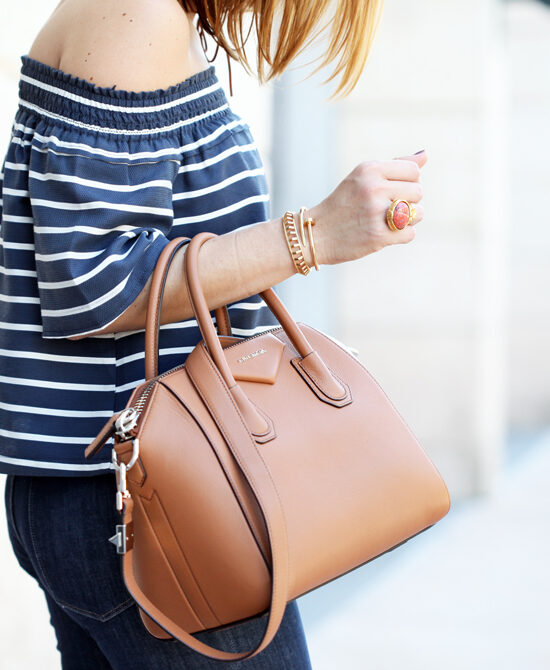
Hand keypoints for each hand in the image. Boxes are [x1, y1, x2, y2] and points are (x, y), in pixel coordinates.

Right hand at [308, 150, 426, 265]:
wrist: (316, 233)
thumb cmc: (343, 204)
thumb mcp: (363, 177)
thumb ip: (395, 165)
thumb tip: (425, 155)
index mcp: (370, 169)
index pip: (413, 171)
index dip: (408, 182)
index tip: (392, 191)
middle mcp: (373, 188)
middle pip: (418, 191)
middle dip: (408, 201)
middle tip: (388, 208)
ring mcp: (376, 212)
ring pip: (418, 213)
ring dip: (408, 219)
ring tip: (387, 221)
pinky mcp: (378, 236)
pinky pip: (410, 233)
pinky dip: (400, 236)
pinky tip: (384, 233)